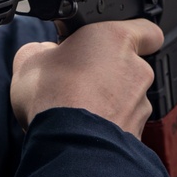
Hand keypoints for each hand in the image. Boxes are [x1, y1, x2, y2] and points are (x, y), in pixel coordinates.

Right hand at [10, 19, 164, 138]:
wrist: (67, 146)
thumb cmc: (52, 97)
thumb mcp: (29, 60)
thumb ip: (43, 49)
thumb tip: (47, 53)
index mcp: (115, 39)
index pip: (147, 30)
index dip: (133, 36)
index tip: (113, 43)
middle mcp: (137, 69)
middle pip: (130, 67)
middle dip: (109, 74)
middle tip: (78, 81)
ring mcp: (140, 104)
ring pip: (127, 99)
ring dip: (108, 103)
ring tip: (77, 111)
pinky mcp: (138, 133)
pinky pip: (123, 125)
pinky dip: (108, 127)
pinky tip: (83, 131)